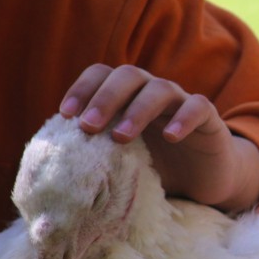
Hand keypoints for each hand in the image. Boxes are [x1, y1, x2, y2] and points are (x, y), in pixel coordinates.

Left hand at [59, 64, 258, 211]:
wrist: (206, 183)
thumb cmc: (159, 171)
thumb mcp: (123, 163)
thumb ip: (95, 158)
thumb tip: (49, 173)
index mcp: (129, 97)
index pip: (102, 75)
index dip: (82, 89)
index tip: (65, 115)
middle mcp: (154, 93)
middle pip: (129, 75)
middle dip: (105, 97)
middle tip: (88, 125)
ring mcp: (182, 103)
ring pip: (160, 89)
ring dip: (137, 109)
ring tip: (121, 136)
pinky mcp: (210, 120)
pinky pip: (197, 107)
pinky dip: (183, 118)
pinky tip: (170, 136)